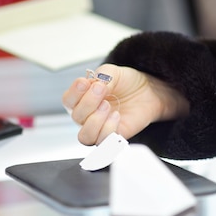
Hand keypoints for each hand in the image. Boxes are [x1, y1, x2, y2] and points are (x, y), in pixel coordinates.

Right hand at [62, 64, 188, 145]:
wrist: (148, 91)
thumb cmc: (127, 82)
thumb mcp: (113, 72)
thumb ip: (101, 77)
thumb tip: (94, 85)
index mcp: (82, 98)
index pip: (68, 100)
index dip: (74, 92)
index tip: (85, 82)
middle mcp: (87, 116)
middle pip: (75, 116)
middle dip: (88, 102)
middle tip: (102, 89)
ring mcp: (99, 129)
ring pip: (85, 136)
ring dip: (94, 121)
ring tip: (107, 106)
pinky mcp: (113, 138)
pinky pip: (103, 143)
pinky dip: (108, 129)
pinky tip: (116, 116)